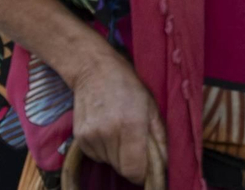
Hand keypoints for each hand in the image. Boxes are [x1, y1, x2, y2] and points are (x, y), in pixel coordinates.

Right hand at [70, 52, 167, 187]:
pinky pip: (96, 156)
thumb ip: (160, 137)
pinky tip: (108, 130)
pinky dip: (105, 150)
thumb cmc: (129, 85)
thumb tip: (165, 164)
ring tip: (121, 131)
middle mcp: (108, 133)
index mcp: (131, 125)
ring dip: (118, 155)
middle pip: (122, 169)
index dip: (143, 175)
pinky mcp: (79, 138)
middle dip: (133, 162)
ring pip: (109, 163)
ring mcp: (91, 136)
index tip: (149, 170)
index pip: (134, 170)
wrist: (94, 69)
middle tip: (137, 144)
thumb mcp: (152, 106)